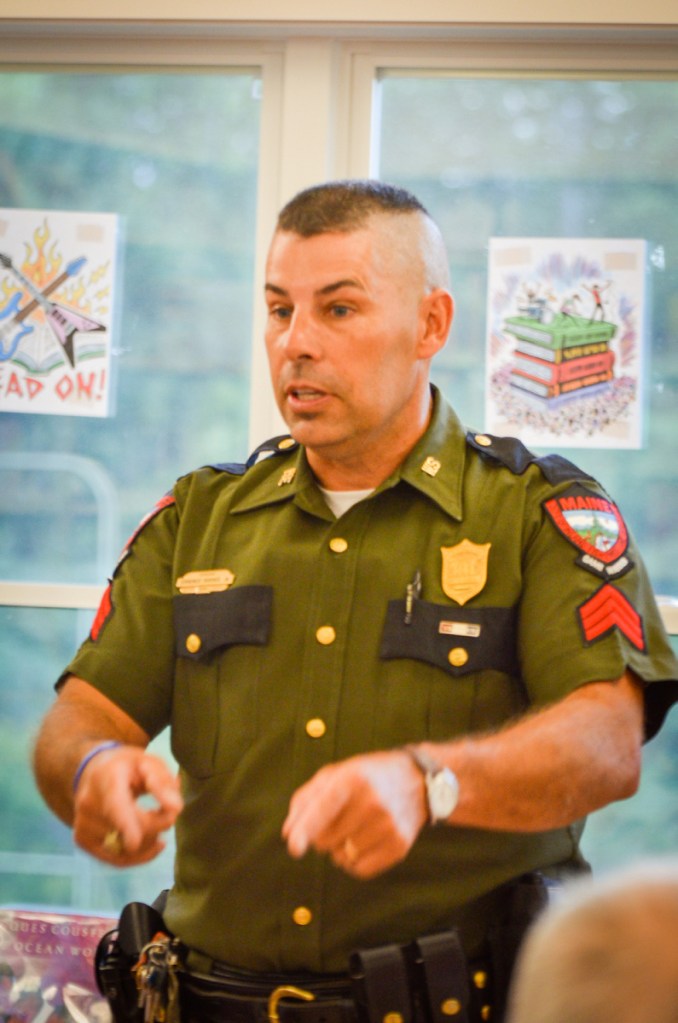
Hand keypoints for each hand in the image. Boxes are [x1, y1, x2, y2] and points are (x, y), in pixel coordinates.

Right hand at [73, 745, 182, 866]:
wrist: (95, 771)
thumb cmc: (128, 766)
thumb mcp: (149, 762)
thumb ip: (163, 782)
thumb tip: (176, 809)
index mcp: (107, 777)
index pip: (114, 804)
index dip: (125, 824)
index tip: (134, 843)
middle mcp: (88, 802)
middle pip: (127, 830)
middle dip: (156, 825)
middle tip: (170, 813)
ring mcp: (83, 823)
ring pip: (124, 848)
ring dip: (148, 839)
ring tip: (154, 819)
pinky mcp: (82, 840)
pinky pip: (116, 859)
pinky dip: (138, 856)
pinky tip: (153, 843)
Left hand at [282, 750, 426, 878]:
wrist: (417, 780)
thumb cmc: (367, 776)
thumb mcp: (336, 773)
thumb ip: (306, 799)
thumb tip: (288, 833)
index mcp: (353, 778)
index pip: (323, 808)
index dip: (305, 829)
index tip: (294, 847)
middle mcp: (373, 802)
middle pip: (325, 839)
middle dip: (322, 834)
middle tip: (339, 817)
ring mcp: (388, 825)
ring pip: (341, 857)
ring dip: (338, 849)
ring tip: (355, 827)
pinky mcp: (399, 846)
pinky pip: (360, 870)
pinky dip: (354, 862)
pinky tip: (363, 842)